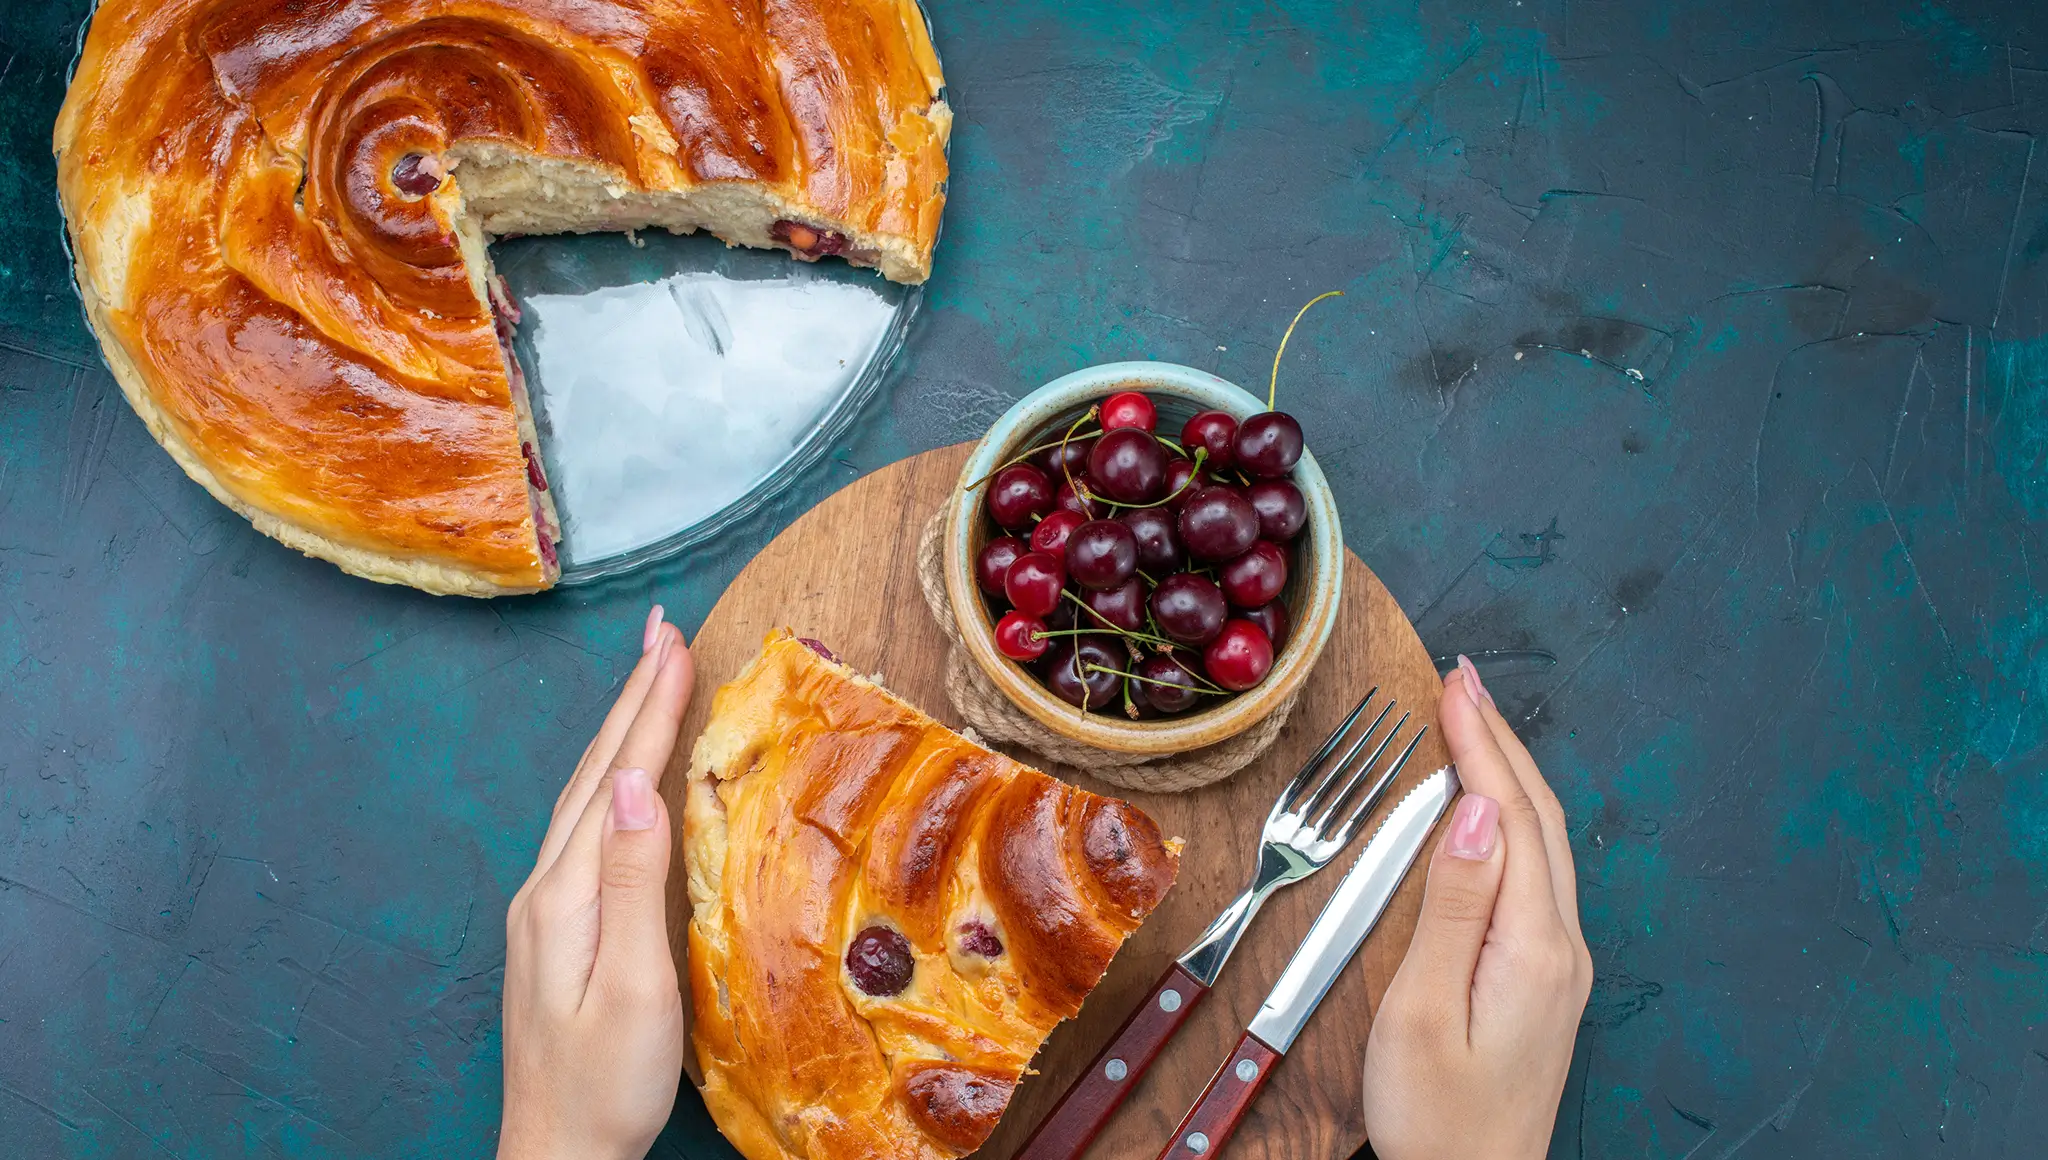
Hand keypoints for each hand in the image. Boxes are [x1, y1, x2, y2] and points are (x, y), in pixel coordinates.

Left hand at [500, 606, 694, 1159]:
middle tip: (661, 629)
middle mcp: (547, 888)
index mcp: (567, 895)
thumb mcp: (637, 990)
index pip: (619, 779)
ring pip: (588, 794)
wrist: (556, 1156)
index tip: (675, 643)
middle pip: (596, 772)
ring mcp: (546, 906)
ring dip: (621, 729)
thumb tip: (640, 786)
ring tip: (648, 677)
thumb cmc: (606, 1087)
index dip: (649, 708)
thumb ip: (635, 884)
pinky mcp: (558, 926)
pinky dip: (615, 777)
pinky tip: (629, 772)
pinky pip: (589, 825)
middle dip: (630, 696)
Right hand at [1361, 657, 1591, 1159]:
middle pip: (1537, 817)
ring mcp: (1559, 963)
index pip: (1508, 814)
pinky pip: (1535, 873)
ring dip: (1506, 773)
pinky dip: (1510, 817)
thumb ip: (1450, 906)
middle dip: (1499, 740)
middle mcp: (1560, 946)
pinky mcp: (1544, 979)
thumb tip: (1470, 812)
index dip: (1478, 742)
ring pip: (1541, 841)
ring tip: (1471, 722)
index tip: (1452, 683)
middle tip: (1461, 679)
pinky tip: (1485, 807)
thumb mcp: (1423, 1011)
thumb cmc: (1438, 1118)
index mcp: (1532, 945)